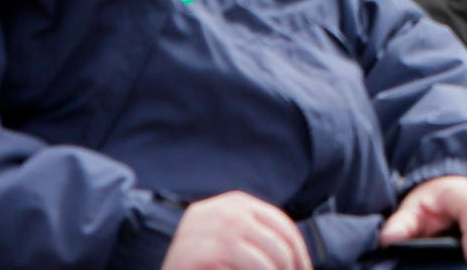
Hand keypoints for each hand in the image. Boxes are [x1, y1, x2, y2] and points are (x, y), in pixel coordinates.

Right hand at [160, 191, 306, 269]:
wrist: (167, 269)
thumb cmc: (201, 257)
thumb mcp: (229, 234)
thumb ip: (255, 232)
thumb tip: (298, 256)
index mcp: (236, 202)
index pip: (282, 224)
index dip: (299, 252)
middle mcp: (228, 212)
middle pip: (279, 245)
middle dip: (292, 269)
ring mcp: (217, 232)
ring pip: (269, 262)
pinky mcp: (207, 255)